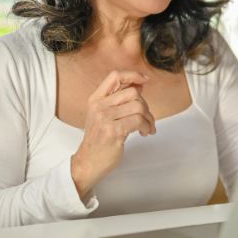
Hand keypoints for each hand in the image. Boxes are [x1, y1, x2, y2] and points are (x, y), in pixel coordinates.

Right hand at [71, 70, 155, 199]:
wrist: (88, 162)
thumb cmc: (99, 140)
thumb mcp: (104, 115)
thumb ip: (119, 99)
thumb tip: (139, 84)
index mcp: (96, 99)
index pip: (115, 76)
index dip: (133, 75)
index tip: (145, 80)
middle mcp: (99, 106)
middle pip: (133, 92)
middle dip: (145, 105)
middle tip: (146, 117)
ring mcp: (105, 118)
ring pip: (139, 106)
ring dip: (149, 118)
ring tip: (147, 127)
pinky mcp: (114, 131)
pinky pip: (139, 120)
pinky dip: (147, 126)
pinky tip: (145, 132)